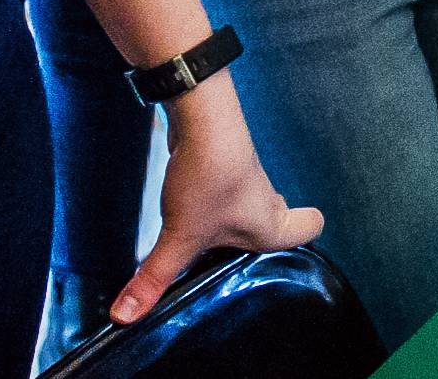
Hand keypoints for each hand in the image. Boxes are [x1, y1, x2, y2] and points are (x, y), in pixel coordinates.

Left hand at [111, 82, 321, 325]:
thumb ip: (155, 279)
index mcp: (271, 226)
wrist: (201, 119)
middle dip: (257, 239)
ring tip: (198, 241)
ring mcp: (246, 181)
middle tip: (230, 260)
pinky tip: (183, 209)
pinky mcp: (224, 166)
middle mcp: (265, 203)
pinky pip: (224, 192)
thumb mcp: (179, 238)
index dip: (304, 238)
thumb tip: (126, 317)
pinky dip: (210, 201)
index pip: (311, 229)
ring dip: (229, 221)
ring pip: (248, 206)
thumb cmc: (209, 178)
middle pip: (278, 220)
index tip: (283, 254)